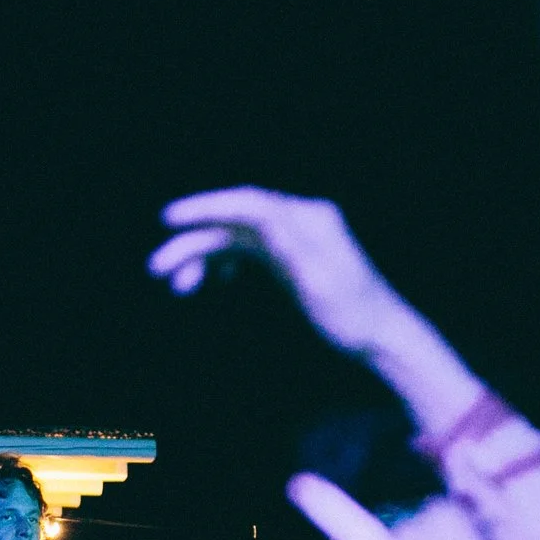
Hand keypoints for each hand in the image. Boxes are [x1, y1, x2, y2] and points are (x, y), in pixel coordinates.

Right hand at [148, 187, 405, 356]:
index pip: (248, 203)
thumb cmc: (352, 316)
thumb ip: (292, 251)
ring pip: (235, 238)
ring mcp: (294, 237)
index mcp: (308, 220)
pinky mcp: (290, 256)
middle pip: (235, 223)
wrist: (381, 337)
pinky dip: (223, 262)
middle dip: (195, 243)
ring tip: (178, 287)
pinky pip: (246, 250)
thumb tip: (264, 221)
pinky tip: (210, 281)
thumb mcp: (321, 285)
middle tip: (158, 270)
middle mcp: (300, 220)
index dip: (206, 207)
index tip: (168, 220)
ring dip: (203, 257)